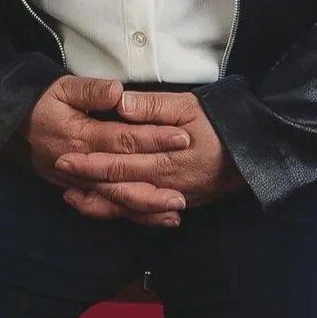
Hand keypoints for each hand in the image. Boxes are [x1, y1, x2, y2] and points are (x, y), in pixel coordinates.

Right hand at [15, 76, 193, 226]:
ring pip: (115, 201)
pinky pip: (104, 209)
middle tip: (183, 192)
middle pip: (123, 179)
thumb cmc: (40, 104)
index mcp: (82, 136)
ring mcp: (79, 182)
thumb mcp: (62, 88)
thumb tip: (119, 92)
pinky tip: (152, 219)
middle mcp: (81, 165)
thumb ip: (91, 91)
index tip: (182, 138)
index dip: (154, 139)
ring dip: (145, 209)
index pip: (124, 139)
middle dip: (155, 187)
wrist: (10, 126)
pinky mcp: (78, 190)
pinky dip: (128, 216)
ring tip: (174, 212)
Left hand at [45, 84, 245, 225]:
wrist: (255, 153)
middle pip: (118, 187)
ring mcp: (172, 198)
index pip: (118, 163)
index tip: (65, 157)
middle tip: (61, 175)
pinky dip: (124, 213)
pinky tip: (110, 207)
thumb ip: (153, 107)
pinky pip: (146, 214)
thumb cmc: (222, 124)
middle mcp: (165, 185)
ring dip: (99, 203)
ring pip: (128, 206)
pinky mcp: (180, 203)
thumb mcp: (190, 106)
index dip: (90, 162)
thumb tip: (120, 104)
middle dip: (87, 182)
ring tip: (74, 198)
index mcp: (165, 159)